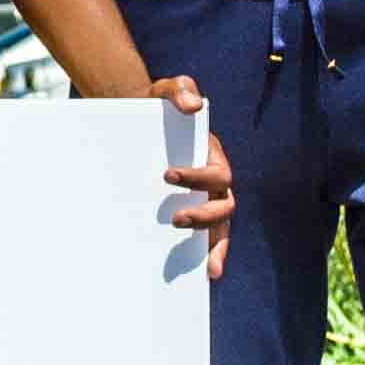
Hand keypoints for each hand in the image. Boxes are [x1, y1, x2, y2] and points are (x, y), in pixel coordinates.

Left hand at [151, 72, 234, 254]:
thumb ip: (181, 90)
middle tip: (176, 220)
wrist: (141, 117)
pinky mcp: (189, 208)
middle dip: (203, 216)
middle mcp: (214, 181)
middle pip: (223, 205)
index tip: (168, 175)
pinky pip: (204, 236)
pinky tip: (198, 275)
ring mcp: (203, 197)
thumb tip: (193, 106)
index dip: (197, 178)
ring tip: (202, 269)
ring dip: (214, 247)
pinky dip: (205, 254)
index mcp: (212, 156)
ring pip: (219, 227)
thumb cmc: (157, 105)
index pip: (215, 173)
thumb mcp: (167, 89)